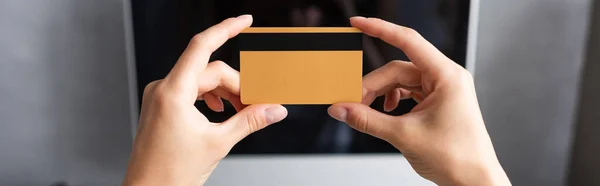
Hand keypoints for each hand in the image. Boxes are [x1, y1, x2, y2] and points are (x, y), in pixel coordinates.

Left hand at [122, 15, 287, 185]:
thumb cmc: (170, 174)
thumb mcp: (218, 144)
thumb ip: (249, 121)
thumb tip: (273, 110)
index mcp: (173, 92)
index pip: (202, 47)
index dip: (226, 29)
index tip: (244, 21)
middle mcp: (163, 88)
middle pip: (209, 70)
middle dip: (236, 84)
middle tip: (255, 104)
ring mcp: (160, 97)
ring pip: (201, 80)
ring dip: (224, 92)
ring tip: (239, 111)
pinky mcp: (161, 106)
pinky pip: (190, 90)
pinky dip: (210, 97)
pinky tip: (220, 111)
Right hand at [328, 17, 510, 185]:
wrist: (474, 181)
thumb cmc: (456, 157)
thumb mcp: (404, 136)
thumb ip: (367, 119)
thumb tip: (341, 109)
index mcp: (446, 76)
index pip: (408, 41)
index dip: (380, 29)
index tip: (358, 23)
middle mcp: (446, 78)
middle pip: (397, 69)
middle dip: (372, 85)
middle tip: (351, 103)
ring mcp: (442, 89)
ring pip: (400, 81)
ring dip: (380, 95)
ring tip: (366, 112)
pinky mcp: (437, 101)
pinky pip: (408, 92)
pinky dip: (391, 101)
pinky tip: (385, 114)